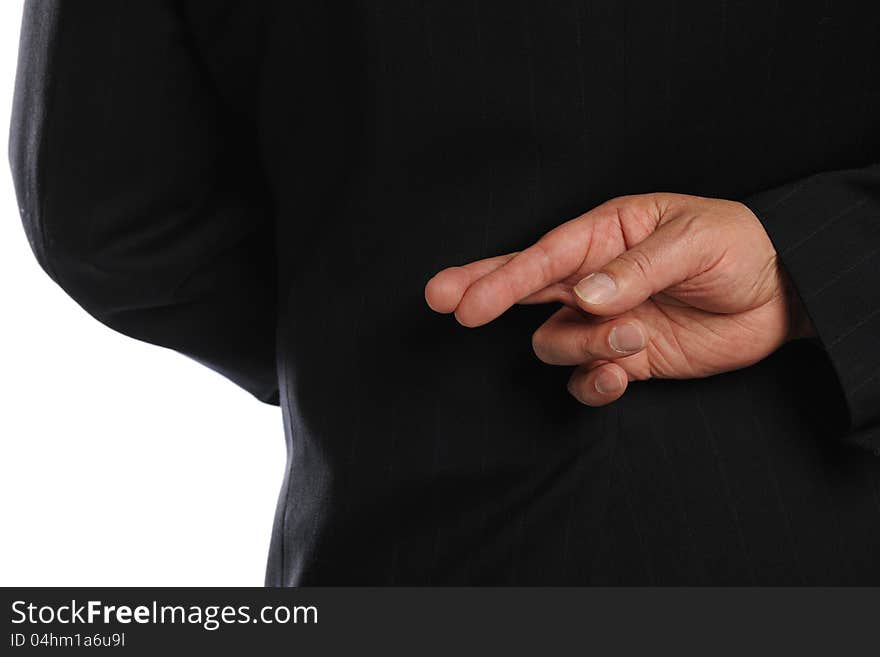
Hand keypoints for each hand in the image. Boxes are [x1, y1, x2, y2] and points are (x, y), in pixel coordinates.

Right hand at [425, 193, 814, 405]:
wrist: (783, 292)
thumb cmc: (740, 246)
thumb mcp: (695, 242)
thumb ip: (638, 269)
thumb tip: (588, 296)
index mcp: (606, 234)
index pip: (542, 257)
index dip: (500, 278)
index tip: (463, 301)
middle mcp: (595, 276)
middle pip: (522, 287)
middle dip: (483, 293)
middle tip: (443, 302)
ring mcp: (606, 320)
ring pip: (556, 341)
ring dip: (585, 348)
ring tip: (634, 338)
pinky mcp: (626, 358)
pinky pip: (587, 379)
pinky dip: (595, 384)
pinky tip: (620, 377)